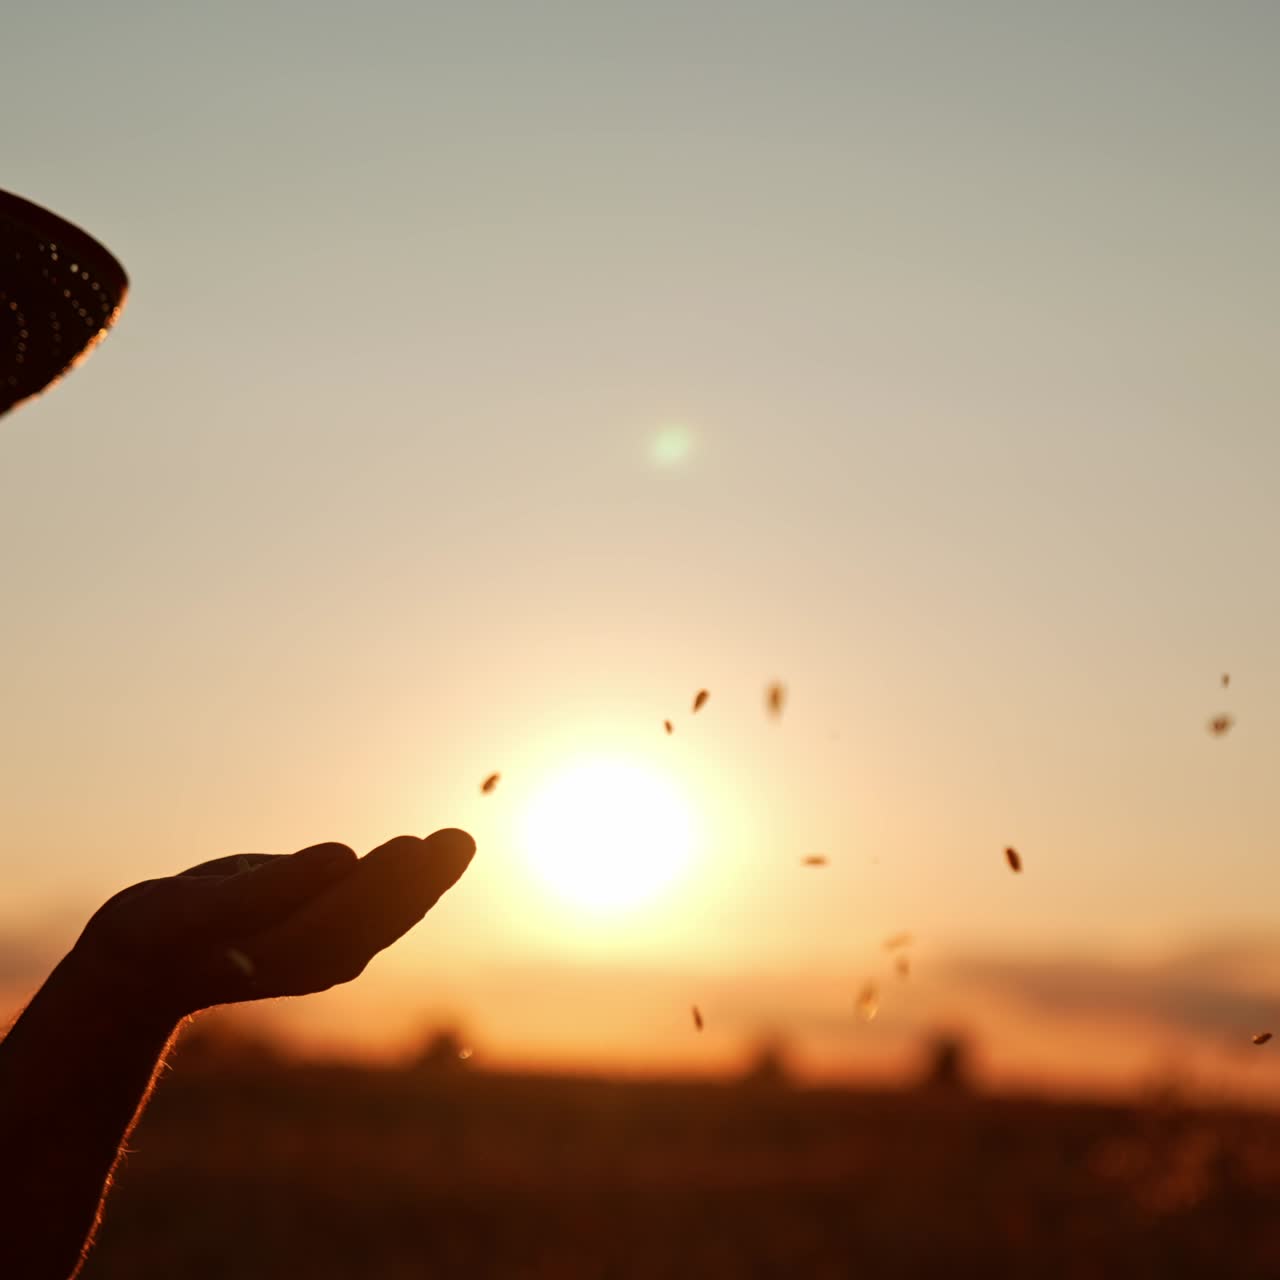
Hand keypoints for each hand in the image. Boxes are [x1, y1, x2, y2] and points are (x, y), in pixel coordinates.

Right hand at [68, 830, 474, 1022]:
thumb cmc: (160, 934)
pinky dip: (399, 881)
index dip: (386, 882)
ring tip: (457, 842)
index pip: (350, 916)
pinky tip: (423, 856)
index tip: (416, 846)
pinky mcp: (320, 933)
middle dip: (420, 880)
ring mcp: (322, 950)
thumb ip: (269, 890)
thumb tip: (342, 857)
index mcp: (288, 956)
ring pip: (382, 913)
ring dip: (420, 879)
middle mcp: (316, 960)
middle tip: (460, 840)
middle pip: (378, 917)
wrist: (144, 966)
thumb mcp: (199, 911)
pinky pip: (370, 907)